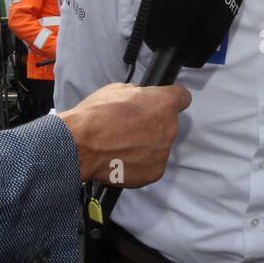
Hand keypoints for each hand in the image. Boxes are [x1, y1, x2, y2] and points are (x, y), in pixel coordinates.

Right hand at [57, 82, 189, 186]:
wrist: (81, 146)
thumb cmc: (96, 115)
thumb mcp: (117, 90)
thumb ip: (137, 95)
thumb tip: (140, 99)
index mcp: (164, 104)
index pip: (182, 97)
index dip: (170, 99)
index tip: (161, 104)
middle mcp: (169, 128)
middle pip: (168, 124)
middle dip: (153, 124)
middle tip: (130, 127)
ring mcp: (163, 152)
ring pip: (159, 146)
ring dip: (146, 145)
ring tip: (122, 145)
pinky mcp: (155, 172)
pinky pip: (151, 164)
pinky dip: (140, 163)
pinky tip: (122, 159)